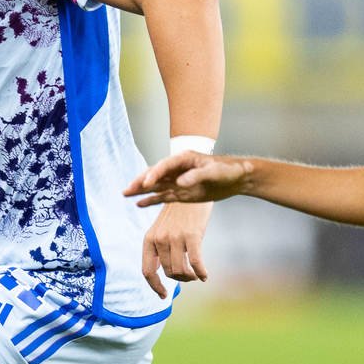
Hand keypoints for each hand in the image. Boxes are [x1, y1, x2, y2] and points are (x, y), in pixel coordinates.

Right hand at [124, 153, 253, 206]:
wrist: (239, 177)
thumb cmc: (229, 170)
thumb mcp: (215, 172)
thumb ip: (198, 176)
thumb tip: (180, 183)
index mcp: (185, 159)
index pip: (164, 166)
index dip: (154, 174)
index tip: (146, 183)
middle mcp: (178, 169)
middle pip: (155, 175)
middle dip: (140, 181)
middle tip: (126, 190)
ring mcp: (179, 181)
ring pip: (156, 186)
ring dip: (141, 190)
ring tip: (125, 194)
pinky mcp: (182, 193)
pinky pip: (163, 196)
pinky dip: (151, 200)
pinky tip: (139, 204)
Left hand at [141, 201, 210, 297]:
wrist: (191, 189)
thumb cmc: (179, 213)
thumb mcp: (163, 229)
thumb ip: (160, 249)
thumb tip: (163, 274)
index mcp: (149, 239)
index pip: (147, 271)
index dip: (155, 286)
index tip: (163, 296)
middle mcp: (159, 239)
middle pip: (168, 273)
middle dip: (180, 279)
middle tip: (189, 276)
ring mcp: (175, 237)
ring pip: (181, 271)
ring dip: (190, 277)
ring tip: (196, 275)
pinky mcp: (192, 235)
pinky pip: (196, 263)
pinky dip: (201, 272)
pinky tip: (205, 275)